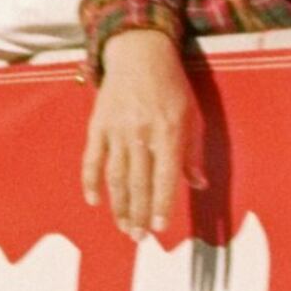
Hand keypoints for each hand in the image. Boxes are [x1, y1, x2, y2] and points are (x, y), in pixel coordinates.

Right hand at [81, 27, 202, 240]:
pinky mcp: (98, 125)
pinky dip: (91, 181)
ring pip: (115, 176)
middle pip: (138, 182)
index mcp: (168, 131)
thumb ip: (192, 152)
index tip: (159, 228)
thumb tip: (200, 185)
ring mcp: (116, 129)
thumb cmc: (171, 85)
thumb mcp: (191, 115)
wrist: (138, 52)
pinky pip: (92, 158)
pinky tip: (95, 201)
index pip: (165, 177)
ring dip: (119, 205)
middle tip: (139, 238)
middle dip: (138, 213)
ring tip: (123, 227)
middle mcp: (141, 133)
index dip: (161, 204)